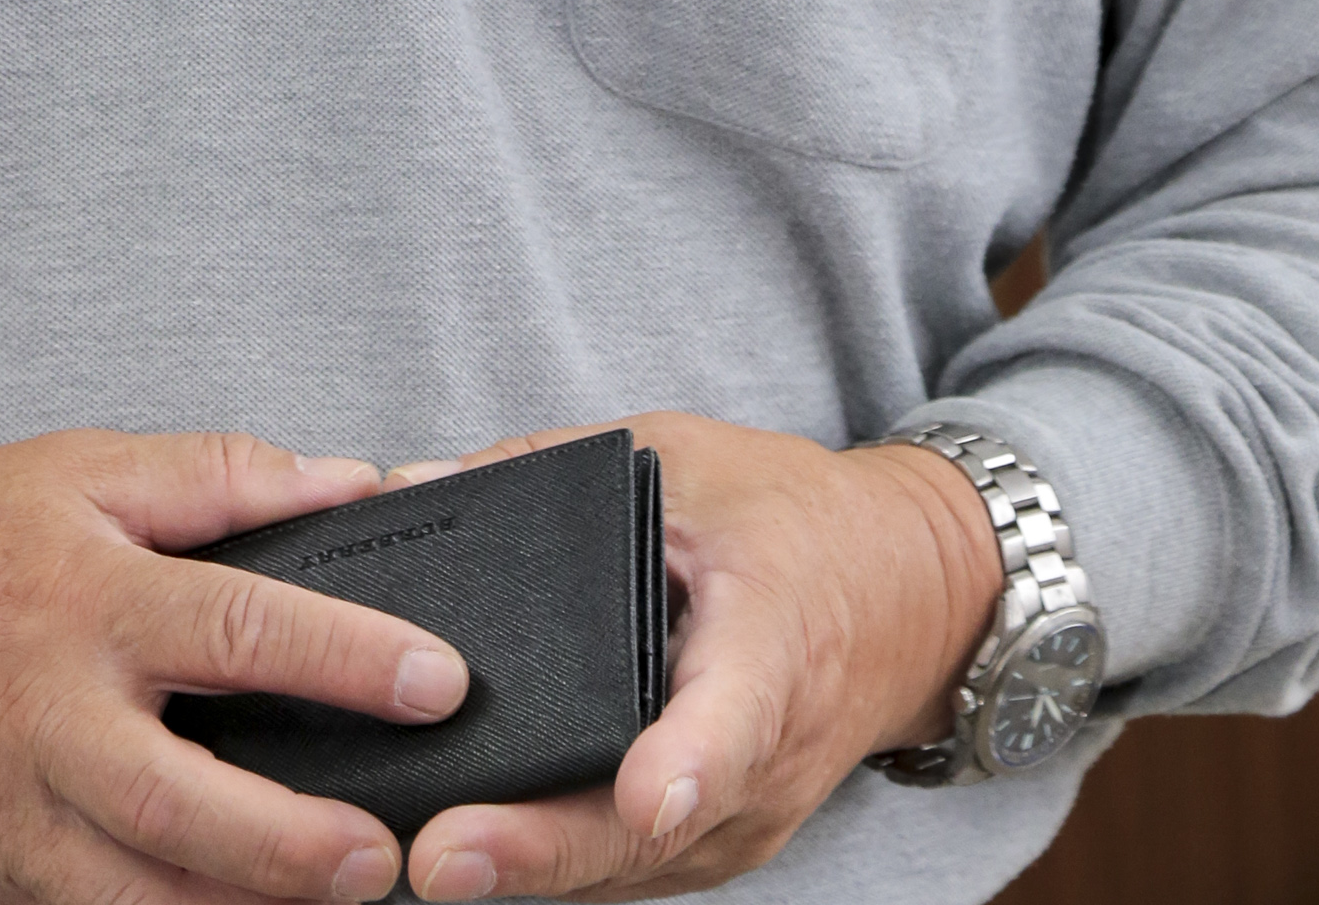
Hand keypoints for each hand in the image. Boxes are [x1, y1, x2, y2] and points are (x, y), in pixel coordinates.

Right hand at [0, 428, 469, 904]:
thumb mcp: (82, 468)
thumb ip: (221, 475)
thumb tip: (355, 482)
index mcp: (83, 596)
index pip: (234, 626)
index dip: (345, 655)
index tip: (439, 680)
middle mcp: (46, 714)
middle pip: (181, 801)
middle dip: (291, 842)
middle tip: (383, 854)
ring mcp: (8, 814)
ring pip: (133, 895)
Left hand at [383, 416, 1001, 897]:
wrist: (902, 599)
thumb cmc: (786, 519)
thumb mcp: (683, 456)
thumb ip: (551, 466)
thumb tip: (416, 481)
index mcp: (770, 640)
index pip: (735, 717)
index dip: (688, 765)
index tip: (644, 799)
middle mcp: (765, 755)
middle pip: (652, 826)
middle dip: (543, 851)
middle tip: (443, 859)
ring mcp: (743, 817)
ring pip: (629, 865)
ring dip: (530, 872)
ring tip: (424, 861)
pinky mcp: (713, 843)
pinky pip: (627, 866)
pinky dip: (553, 864)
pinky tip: (468, 854)